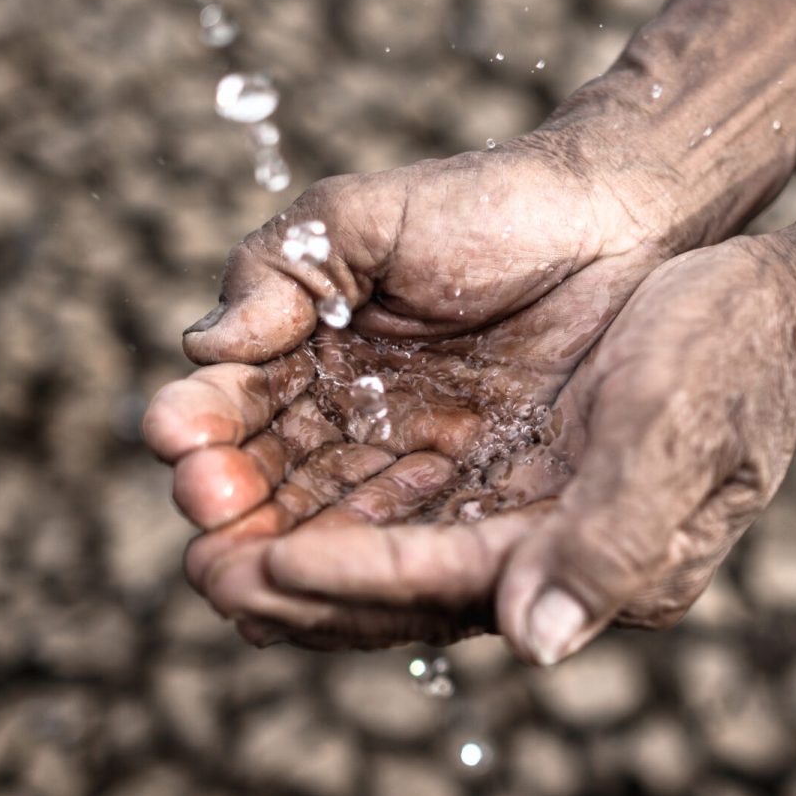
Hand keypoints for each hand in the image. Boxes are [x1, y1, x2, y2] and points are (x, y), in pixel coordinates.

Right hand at [142, 128, 695, 645]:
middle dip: (229, 514)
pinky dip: (379, 579)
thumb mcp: (364, 221)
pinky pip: (426, 554)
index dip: (201, 428)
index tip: (177, 439)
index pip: (235, 411)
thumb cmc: (489, 206)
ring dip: (288, 563)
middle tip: (205, 523)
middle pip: (271, 494)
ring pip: (335, 538)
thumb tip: (204, 345)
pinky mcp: (487, 507)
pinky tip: (340, 588)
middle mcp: (352, 431)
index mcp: (308, 362)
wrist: (618, 224)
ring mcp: (418, 475)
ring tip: (249, 578)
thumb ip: (282, 274)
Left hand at [246, 233, 795, 661]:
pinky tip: (283, 495)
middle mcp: (552, 557)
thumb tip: (532, 644)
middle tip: (201, 571)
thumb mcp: (678, 435)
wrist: (770, 305)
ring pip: (393, 553)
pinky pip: (412, 511)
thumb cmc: (731, 358)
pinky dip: (341, 508)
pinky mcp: (519, 475)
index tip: (260, 564)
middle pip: (403, 591)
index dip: (352, 578)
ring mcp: (531, 515)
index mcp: (592, 559)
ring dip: (303, 549)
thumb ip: (610, 545)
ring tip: (214, 538)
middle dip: (300, 586)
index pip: (446, 583)